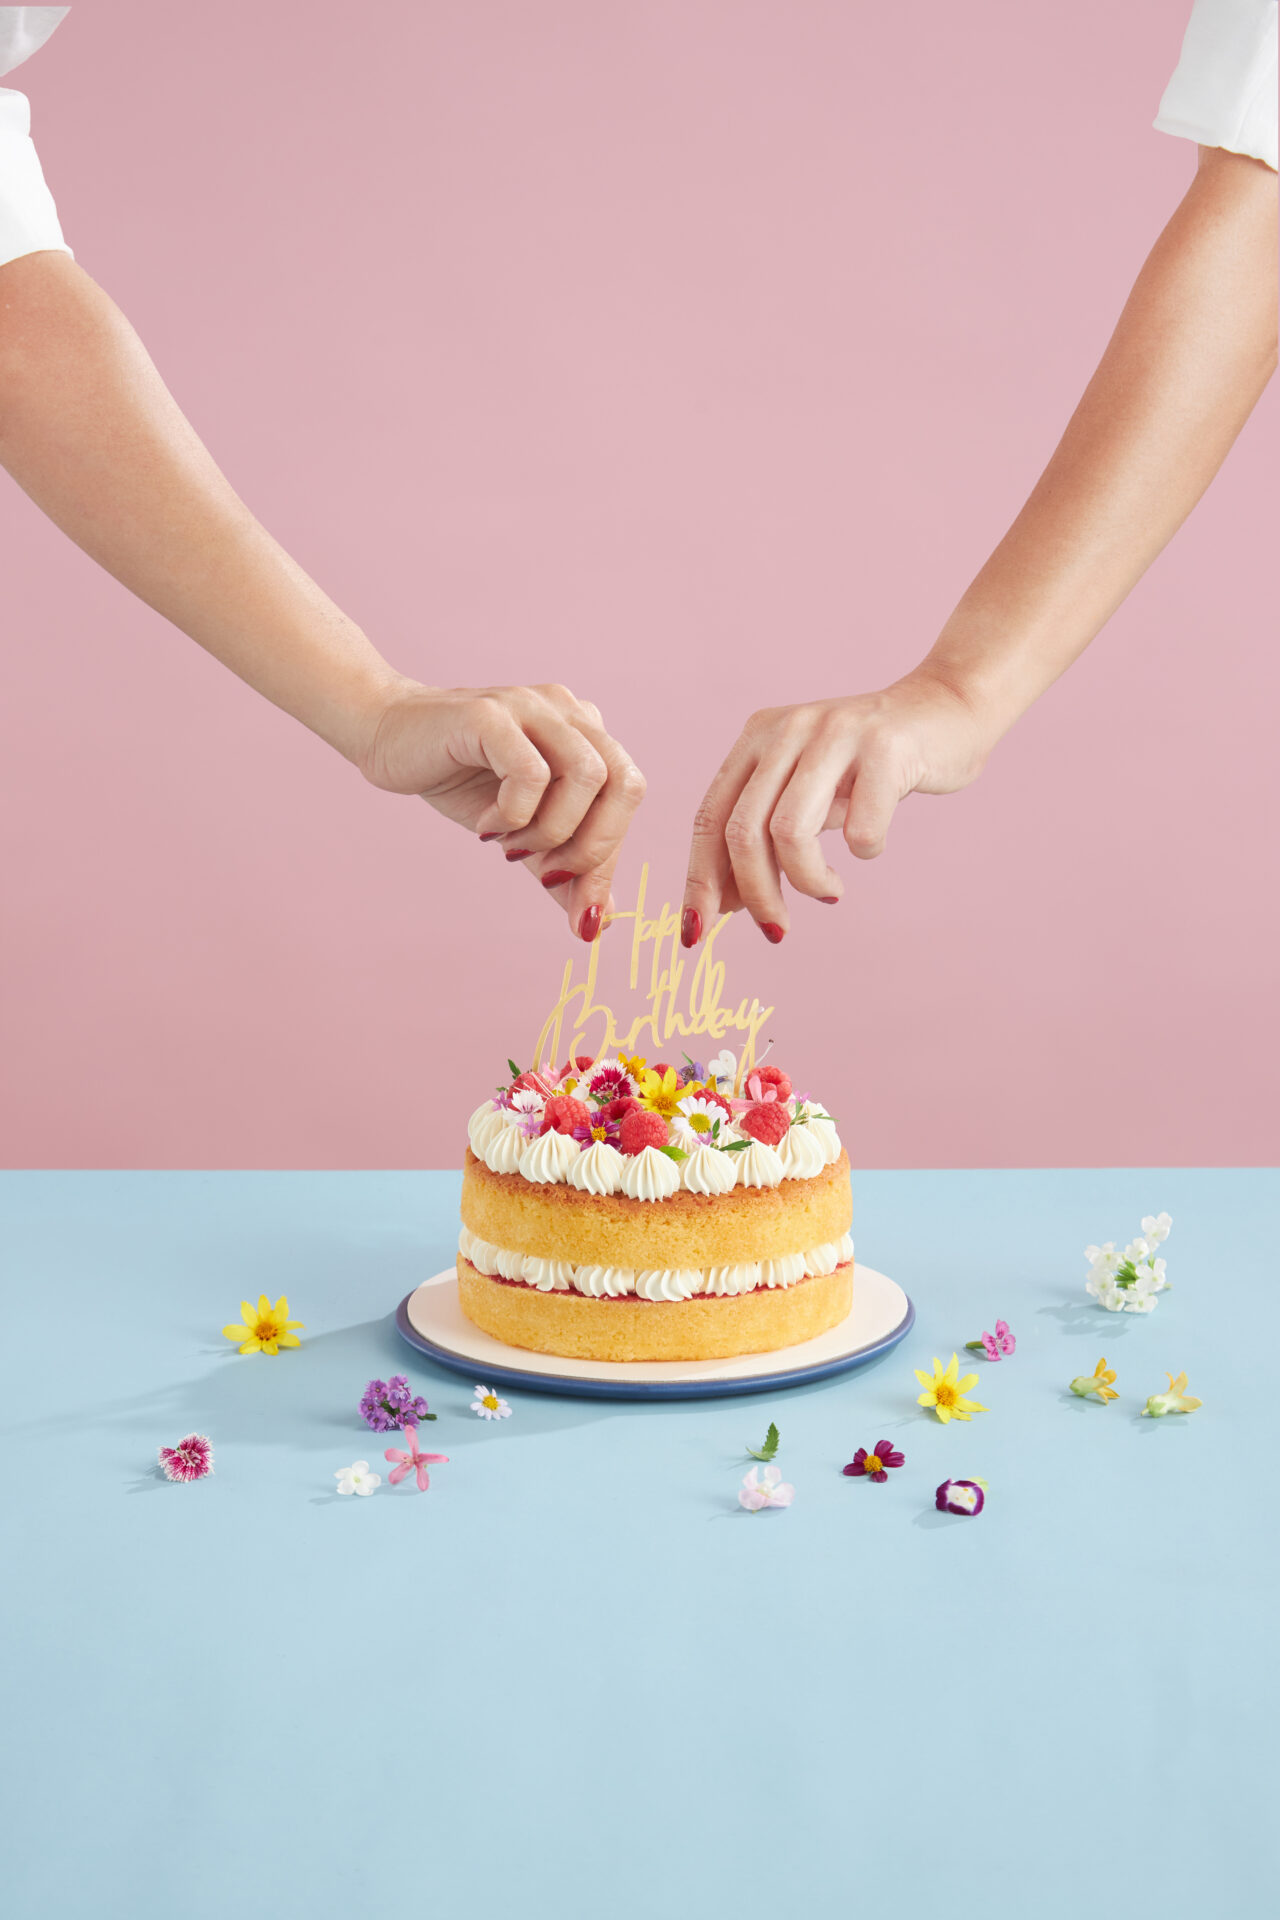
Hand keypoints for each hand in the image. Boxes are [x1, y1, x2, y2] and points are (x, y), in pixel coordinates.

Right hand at [360, 679, 645, 938]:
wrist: (385, 735)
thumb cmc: (457, 778)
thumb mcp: (520, 832)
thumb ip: (559, 867)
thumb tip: (597, 920)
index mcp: (585, 733)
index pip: (627, 797)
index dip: (608, 861)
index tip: (582, 914)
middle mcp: (568, 712)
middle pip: (625, 783)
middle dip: (594, 847)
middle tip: (548, 875)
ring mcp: (531, 707)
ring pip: (586, 776)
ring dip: (552, 830)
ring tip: (510, 845)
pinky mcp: (490, 716)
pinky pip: (531, 772)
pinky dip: (514, 814)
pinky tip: (486, 825)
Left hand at [681, 673, 988, 942]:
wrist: (949, 709)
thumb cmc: (872, 767)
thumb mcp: (808, 791)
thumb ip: (766, 834)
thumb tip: (723, 904)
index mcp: (758, 737)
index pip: (710, 817)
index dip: (700, 879)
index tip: (697, 932)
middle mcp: (788, 728)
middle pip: (743, 831)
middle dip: (755, 895)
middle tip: (776, 930)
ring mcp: (835, 732)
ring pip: (789, 833)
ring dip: (807, 881)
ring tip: (829, 891)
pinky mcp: (884, 747)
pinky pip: (859, 830)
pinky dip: (864, 853)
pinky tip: (870, 845)